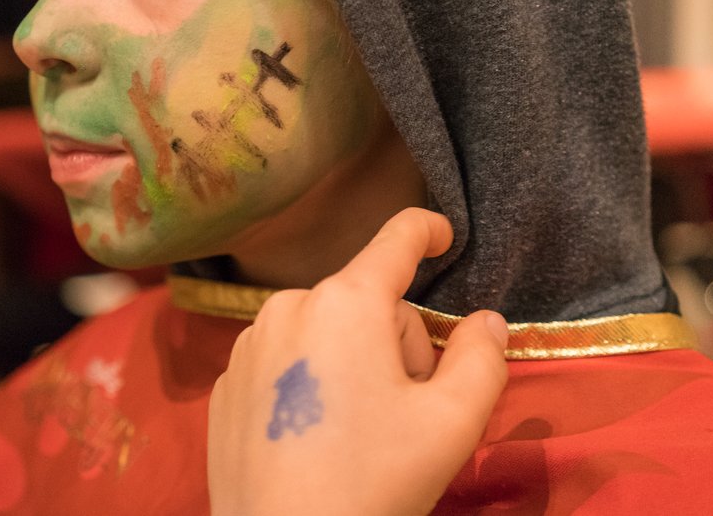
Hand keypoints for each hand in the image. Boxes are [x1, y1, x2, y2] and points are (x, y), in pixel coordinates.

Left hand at [207, 208, 508, 515]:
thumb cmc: (372, 482)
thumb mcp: (451, 423)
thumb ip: (481, 359)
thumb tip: (486, 320)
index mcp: (345, 302)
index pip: (394, 241)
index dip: (425, 230)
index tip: (442, 233)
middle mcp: (288, 307)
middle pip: (366, 305)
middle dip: (396, 344)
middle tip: (405, 412)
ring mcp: (248, 346)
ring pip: (324, 335)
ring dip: (351, 365)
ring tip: (357, 435)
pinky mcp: (226, 385)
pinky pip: (285, 365)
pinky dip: (310, 388)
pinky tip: (315, 443)